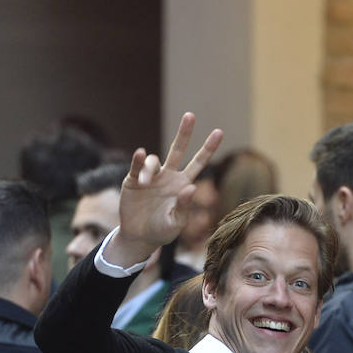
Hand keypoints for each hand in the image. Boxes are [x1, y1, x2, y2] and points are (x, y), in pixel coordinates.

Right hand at [105, 112, 223, 266]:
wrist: (139, 237)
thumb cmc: (162, 231)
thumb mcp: (176, 222)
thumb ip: (184, 206)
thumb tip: (191, 188)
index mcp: (183, 184)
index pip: (198, 163)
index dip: (208, 148)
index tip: (219, 132)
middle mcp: (168, 176)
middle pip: (178, 149)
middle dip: (184, 133)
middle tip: (190, 115)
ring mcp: (152, 177)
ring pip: (154, 161)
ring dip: (150, 169)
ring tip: (145, 184)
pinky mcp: (133, 180)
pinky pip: (137, 166)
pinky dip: (139, 160)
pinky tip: (140, 154)